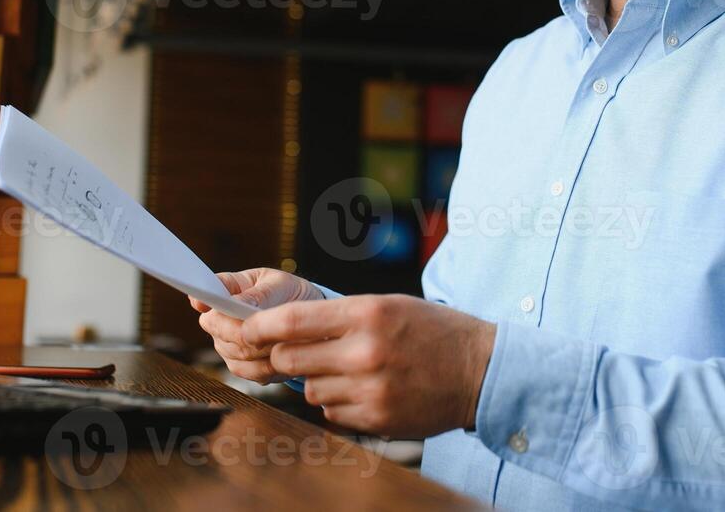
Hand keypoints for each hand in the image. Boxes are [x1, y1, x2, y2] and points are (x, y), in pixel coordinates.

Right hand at [188, 268, 324, 384]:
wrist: (304, 320)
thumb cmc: (288, 294)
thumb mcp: (280, 284)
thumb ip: (259, 293)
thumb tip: (236, 302)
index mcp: (225, 290)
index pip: (206, 292)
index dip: (201, 298)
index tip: (202, 302)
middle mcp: (218, 319)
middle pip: (218, 328)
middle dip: (247, 329)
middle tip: (273, 326)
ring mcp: (224, 345)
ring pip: (236, 352)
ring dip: (263, 347)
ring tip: (284, 338)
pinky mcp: (239, 366)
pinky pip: (248, 371)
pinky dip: (268, 365)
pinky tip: (281, 353)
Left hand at [241, 294, 495, 437]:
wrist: (481, 371)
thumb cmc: (433, 331)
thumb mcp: (388, 305)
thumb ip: (338, 317)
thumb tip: (282, 331)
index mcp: (367, 314)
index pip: (291, 321)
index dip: (258, 326)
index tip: (244, 327)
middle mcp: (365, 352)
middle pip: (289, 359)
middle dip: (283, 355)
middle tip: (295, 350)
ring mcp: (370, 390)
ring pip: (308, 388)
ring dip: (317, 379)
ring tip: (350, 368)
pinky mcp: (375, 420)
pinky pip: (331, 412)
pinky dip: (338, 401)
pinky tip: (367, 389)